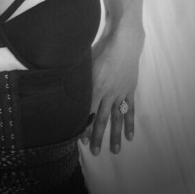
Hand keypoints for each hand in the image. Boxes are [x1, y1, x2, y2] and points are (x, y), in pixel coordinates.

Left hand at [80, 24, 143, 154]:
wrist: (124, 43)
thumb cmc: (101, 49)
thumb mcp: (85, 63)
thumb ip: (77, 78)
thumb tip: (63, 87)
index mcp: (95, 87)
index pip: (87, 112)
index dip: (84, 126)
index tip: (80, 140)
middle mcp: (108, 93)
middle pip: (101, 119)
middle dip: (97, 136)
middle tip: (95, 152)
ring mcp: (120, 93)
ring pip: (117, 118)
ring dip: (114, 135)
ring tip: (114, 151)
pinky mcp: (129, 90)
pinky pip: (130, 110)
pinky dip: (130, 123)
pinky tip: (129, 136)